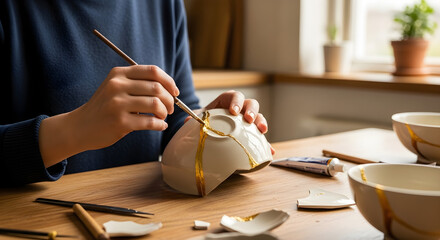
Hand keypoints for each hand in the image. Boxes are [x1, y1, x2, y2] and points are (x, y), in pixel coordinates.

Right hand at [39, 65, 178, 166]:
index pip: (153, 71)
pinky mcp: (120, 122)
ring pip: (155, 105)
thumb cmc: (105, 107)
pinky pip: (150, 122)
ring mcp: (117, 104)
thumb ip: (138, 83)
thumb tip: (170, 88)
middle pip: (157, 88)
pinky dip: (160, 125)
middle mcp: (117, 86)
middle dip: (169, 100)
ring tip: (162, 117)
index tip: (175, 92)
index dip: (169, 82)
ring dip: (164, 112)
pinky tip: (159, 126)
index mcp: (119, 74)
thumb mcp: (116, 87)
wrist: (81, 126)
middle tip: (170, 108)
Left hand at [196, 90, 274, 153]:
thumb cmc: (206, 120)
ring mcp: (247, 120)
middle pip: (250, 104)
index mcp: (227, 101)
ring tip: (261, 130)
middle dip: (251, 110)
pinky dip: (266, 144)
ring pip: (259, 117)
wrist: (210, 131)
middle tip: (248, 119)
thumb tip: (188, 121)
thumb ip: (194, 119)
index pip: (234, 96)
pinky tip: (269, 150)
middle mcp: (240, 108)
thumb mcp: (200, 118)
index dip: (236, 101)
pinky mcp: (252, 133)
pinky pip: (261, 137)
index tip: (233, 111)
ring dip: (261, 122)